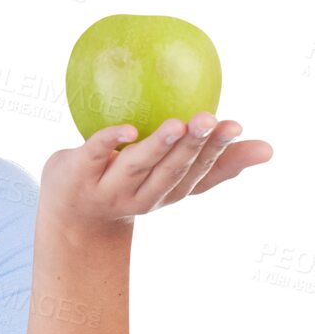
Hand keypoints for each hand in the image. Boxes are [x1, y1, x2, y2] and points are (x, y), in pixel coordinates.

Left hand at [39, 112, 272, 235]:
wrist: (68, 213)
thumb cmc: (128, 184)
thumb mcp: (170, 178)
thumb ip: (214, 162)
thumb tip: (266, 149)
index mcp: (168, 192)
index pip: (199, 176)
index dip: (218, 154)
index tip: (235, 127)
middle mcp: (142, 195)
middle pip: (171, 172)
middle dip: (192, 147)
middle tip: (209, 120)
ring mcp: (108, 188)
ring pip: (137, 167)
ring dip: (157, 147)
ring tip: (177, 125)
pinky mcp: (78, 173)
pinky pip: (94, 154)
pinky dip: (110, 142)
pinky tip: (126, 130)